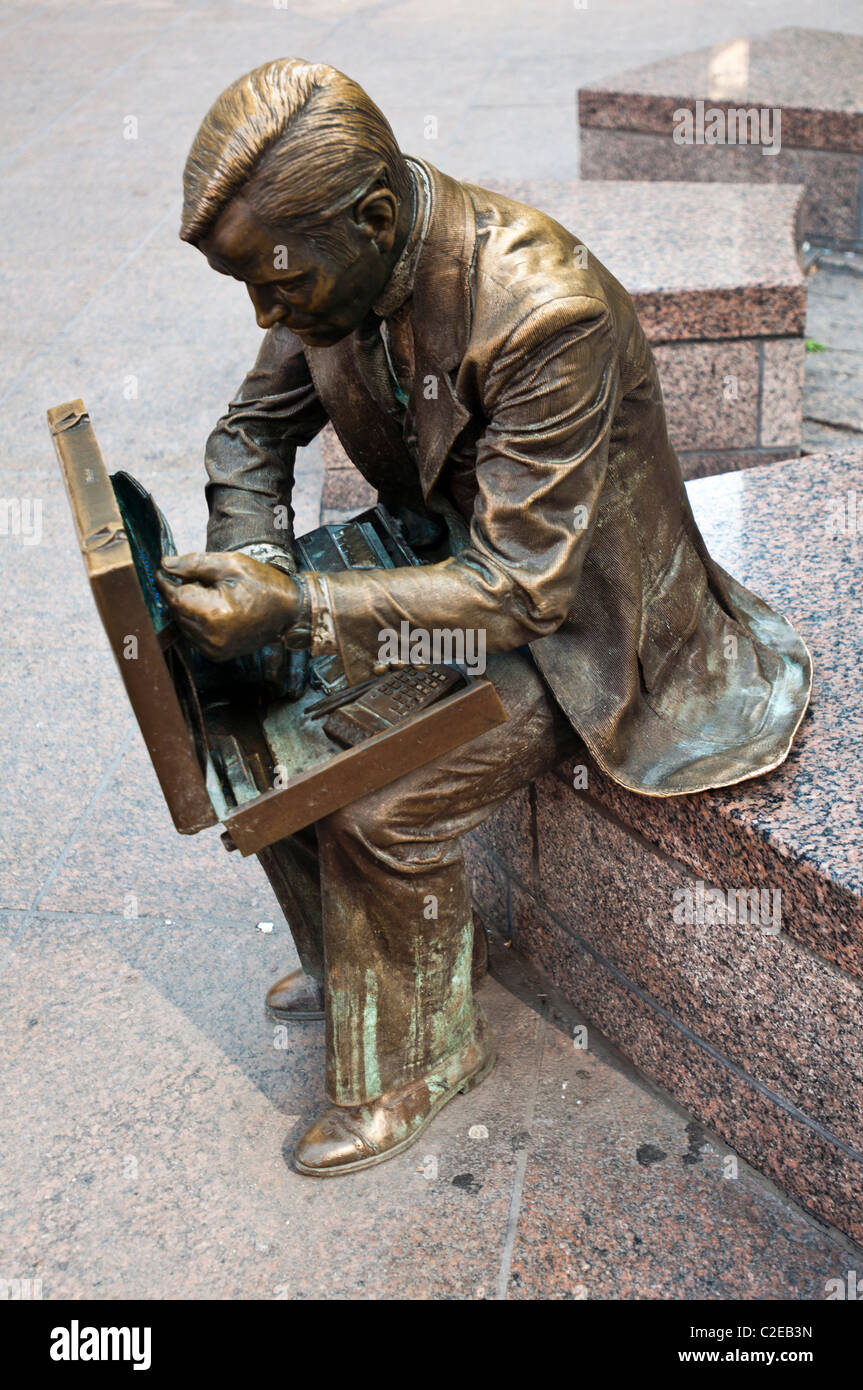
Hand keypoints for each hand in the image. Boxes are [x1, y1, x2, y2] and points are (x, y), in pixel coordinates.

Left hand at [156, 551, 301, 661]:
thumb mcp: (231, 565)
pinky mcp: (218, 655)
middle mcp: (212, 638)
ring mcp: (215, 650)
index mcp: (215, 614)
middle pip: (177, 612)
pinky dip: (196, 621)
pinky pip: (193, 636)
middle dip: (178, 593)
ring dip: (187, 608)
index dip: (166, 582)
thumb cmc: (264, 584)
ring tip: (206, 593)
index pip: (175, 597)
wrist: (290, 611)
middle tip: (190, 577)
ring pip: (182, 624)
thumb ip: (195, 564)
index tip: (163, 569)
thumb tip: (165, 565)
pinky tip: (210, 608)